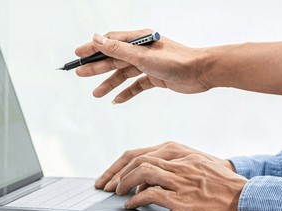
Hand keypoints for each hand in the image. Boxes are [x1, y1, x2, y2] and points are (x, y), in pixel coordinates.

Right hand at [74, 29, 210, 103]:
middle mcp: (142, 50)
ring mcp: (149, 64)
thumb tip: (96, 38)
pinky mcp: (156, 77)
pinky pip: (136, 85)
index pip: (110, 42)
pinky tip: (117, 100)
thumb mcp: (142, 56)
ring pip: (124, 74)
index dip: (93, 48)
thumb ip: (117, 49)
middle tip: (79, 74)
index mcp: (138, 39)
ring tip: (96, 94)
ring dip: (110, 83)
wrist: (202, 72)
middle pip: (114, 58)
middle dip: (97, 67)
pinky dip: (127, 92)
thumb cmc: (176, 61)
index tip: (78, 55)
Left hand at [95, 141, 234, 190]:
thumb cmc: (217, 181)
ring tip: (117, 193)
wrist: (244, 195)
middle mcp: (176, 161)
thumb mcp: (193, 162)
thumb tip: (142, 178)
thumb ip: (168, 165)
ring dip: (124, 183)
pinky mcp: (183, 197)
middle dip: (115, 174)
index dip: (118, 166)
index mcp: (176, 151)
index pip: (137, 153)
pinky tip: (131, 205)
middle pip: (135, 160)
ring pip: (142, 172)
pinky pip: (152, 194)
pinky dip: (136, 199)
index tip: (107, 177)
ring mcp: (180, 178)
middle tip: (105, 186)